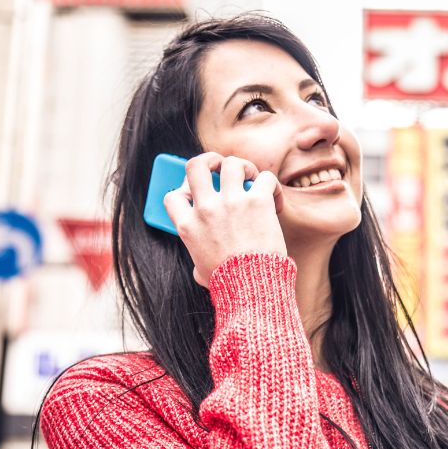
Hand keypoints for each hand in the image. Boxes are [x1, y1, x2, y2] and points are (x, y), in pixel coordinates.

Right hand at [162, 152, 286, 286]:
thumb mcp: (201, 270)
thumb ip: (198, 256)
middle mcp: (206, 209)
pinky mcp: (257, 202)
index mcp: (187, 226)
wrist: (252, 288)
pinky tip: (274, 201)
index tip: (199, 197)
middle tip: (223, 168)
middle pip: (196, 165)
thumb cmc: (229, 284)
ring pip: (231, 163)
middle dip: (210, 160)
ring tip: (252, 180)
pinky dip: (271, 185)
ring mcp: (231, 202)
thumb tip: (200, 263)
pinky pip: (265, 177)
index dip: (184, 191)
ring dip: (244, 167)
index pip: (173, 195)